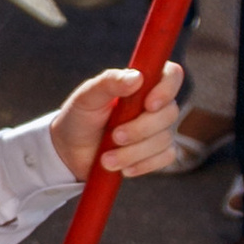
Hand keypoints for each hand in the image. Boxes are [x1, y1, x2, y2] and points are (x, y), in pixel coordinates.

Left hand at [49, 57, 183, 182]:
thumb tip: (137, 77)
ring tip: (107, 159)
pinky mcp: (158, 152)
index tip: (148, 104)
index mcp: (141, 84)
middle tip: (115, 136)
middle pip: (170, 112)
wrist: (71, 151)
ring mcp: (158, 129)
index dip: (166, 89)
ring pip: (164, 139)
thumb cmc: (80, 117)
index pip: (171, 75)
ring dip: (134, 152)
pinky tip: (124, 168)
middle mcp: (154, 104)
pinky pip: (166, 157)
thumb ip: (109, 83)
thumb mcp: (87, 97)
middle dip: (141, 129)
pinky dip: (143, 164)